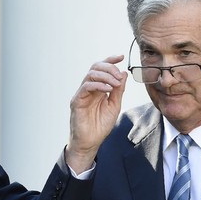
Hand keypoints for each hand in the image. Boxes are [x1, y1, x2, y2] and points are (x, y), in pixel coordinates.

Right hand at [65, 55, 126, 172]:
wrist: (91, 142)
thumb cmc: (100, 126)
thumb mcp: (114, 105)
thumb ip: (119, 90)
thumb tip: (123, 73)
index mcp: (98, 88)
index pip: (102, 68)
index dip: (110, 60)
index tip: (120, 57)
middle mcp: (88, 89)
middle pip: (95, 67)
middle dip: (109, 67)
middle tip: (119, 76)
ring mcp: (81, 94)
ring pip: (90, 74)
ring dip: (105, 76)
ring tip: (115, 83)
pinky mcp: (77, 101)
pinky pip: (86, 87)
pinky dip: (98, 85)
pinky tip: (107, 89)